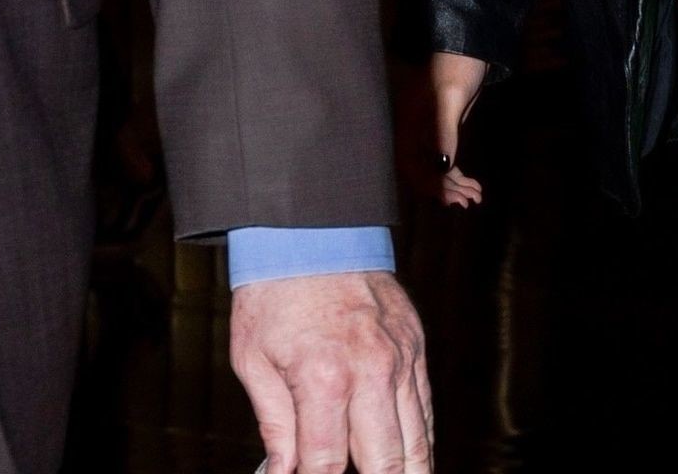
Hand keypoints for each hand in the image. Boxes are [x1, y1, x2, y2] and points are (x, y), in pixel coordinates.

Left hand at [230, 270, 430, 473]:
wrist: (313, 229)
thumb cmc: (274, 294)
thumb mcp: (253, 362)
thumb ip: (274, 426)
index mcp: (324, 379)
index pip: (325, 465)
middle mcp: (371, 371)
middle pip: (383, 461)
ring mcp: (400, 356)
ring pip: (416, 438)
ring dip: (408, 471)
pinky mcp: (414, 342)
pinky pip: (424, 404)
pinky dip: (420, 438)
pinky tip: (411, 458)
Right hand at [426, 50, 487, 207]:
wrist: (471, 45)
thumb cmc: (459, 66)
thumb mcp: (452, 98)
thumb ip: (445, 132)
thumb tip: (442, 168)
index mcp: (409, 124)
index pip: (412, 165)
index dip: (429, 184)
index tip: (450, 196)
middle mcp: (415, 132)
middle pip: (423, 170)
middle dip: (445, 188)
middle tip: (469, 200)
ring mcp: (429, 131)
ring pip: (436, 167)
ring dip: (453, 185)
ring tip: (475, 197)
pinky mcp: (444, 129)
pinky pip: (445, 158)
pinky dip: (458, 173)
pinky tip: (472, 184)